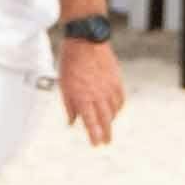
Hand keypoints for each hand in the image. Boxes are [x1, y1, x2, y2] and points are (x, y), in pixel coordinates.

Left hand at [54, 33, 129, 147]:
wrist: (86, 40)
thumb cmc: (71, 61)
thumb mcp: (64, 84)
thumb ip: (69, 105)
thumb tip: (71, 121)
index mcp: (82, 96)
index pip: (90, 122)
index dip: (94, 135)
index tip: (96, 144)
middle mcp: (98, 94)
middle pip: (105, 119)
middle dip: (106, 133)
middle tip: (107, 142)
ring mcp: (109, 87)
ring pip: (114, 110)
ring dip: (111, 120)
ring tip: (108, 126)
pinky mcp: (116, 79)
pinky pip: (120, 98)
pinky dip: (118, 107)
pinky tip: (116, 110)